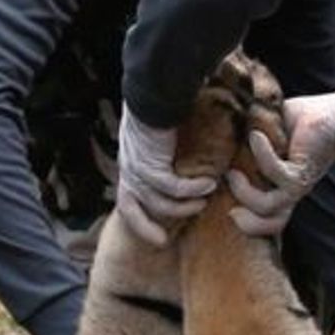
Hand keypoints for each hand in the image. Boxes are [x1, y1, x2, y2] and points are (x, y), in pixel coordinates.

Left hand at [116, 104, 217, 245]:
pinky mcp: (151, 164)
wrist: (155, 92)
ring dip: (184, 206)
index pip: (126, 199)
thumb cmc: (160, 109)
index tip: (156, 235)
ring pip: (160, 203)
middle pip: (131, 209)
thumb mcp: (157, 138)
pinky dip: (192, 189)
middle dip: (146, 227)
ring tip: (206, 199)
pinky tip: (208, 184)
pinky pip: (174, 188)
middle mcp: (128, 169)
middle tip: (164, 241)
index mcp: (128, 164)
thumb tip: (183, 164)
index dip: (138, 219)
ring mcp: (137, 169)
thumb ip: (163, 155)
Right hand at [228, 91, 334, 236]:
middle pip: (269, 223)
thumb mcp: (268, 136)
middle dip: (244, 218)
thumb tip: (217, 138)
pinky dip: (262, 155)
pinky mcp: (302, 172)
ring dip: (244, 190)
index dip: (247, 224)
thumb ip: (246, 143)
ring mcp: (297, 185)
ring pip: (266, 206)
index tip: (227, 208)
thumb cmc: (301, 123)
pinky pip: (275, 173)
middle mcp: (291, 192)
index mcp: (282, 188)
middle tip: (226, 189)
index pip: (267, 221)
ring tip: (233, 170)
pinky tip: (256, 137)